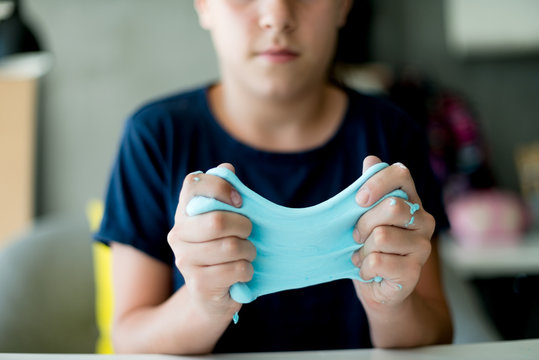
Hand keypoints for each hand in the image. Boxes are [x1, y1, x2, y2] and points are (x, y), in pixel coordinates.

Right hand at [167, 163, 255, 319]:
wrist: (211, 298)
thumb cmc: (223, 252)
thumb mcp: (225, 222)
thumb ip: (225, 195)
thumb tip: (226, 169)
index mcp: (184, 212)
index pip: (193, 183)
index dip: (221, 187)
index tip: (240, 202)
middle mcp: (177, 233)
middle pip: (217, 220)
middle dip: (244, 226)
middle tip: (248, 233)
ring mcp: (184, 260)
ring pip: (230, 246)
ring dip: (248, 250)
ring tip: (246, 254)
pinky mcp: (198, 284)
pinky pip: (236, 269)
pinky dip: (248, 270)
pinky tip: (242, 272)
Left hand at [352, 156, 434, 308]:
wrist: (378, 287)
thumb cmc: (369, 246)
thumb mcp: (363, 216)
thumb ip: (368, 190)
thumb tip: (371, 159)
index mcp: (411, 200)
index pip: (401, 174)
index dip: (377, 182)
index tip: (359, 200)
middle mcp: (424, 220)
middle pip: (392, 207)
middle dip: (363, 223)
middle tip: (356, 236)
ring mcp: (422, 247)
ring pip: (382, 236)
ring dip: (362, 249)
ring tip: (363, 255)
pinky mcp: (413, 272)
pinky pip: (378, 260)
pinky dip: (363, 267)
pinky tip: (367, 270)